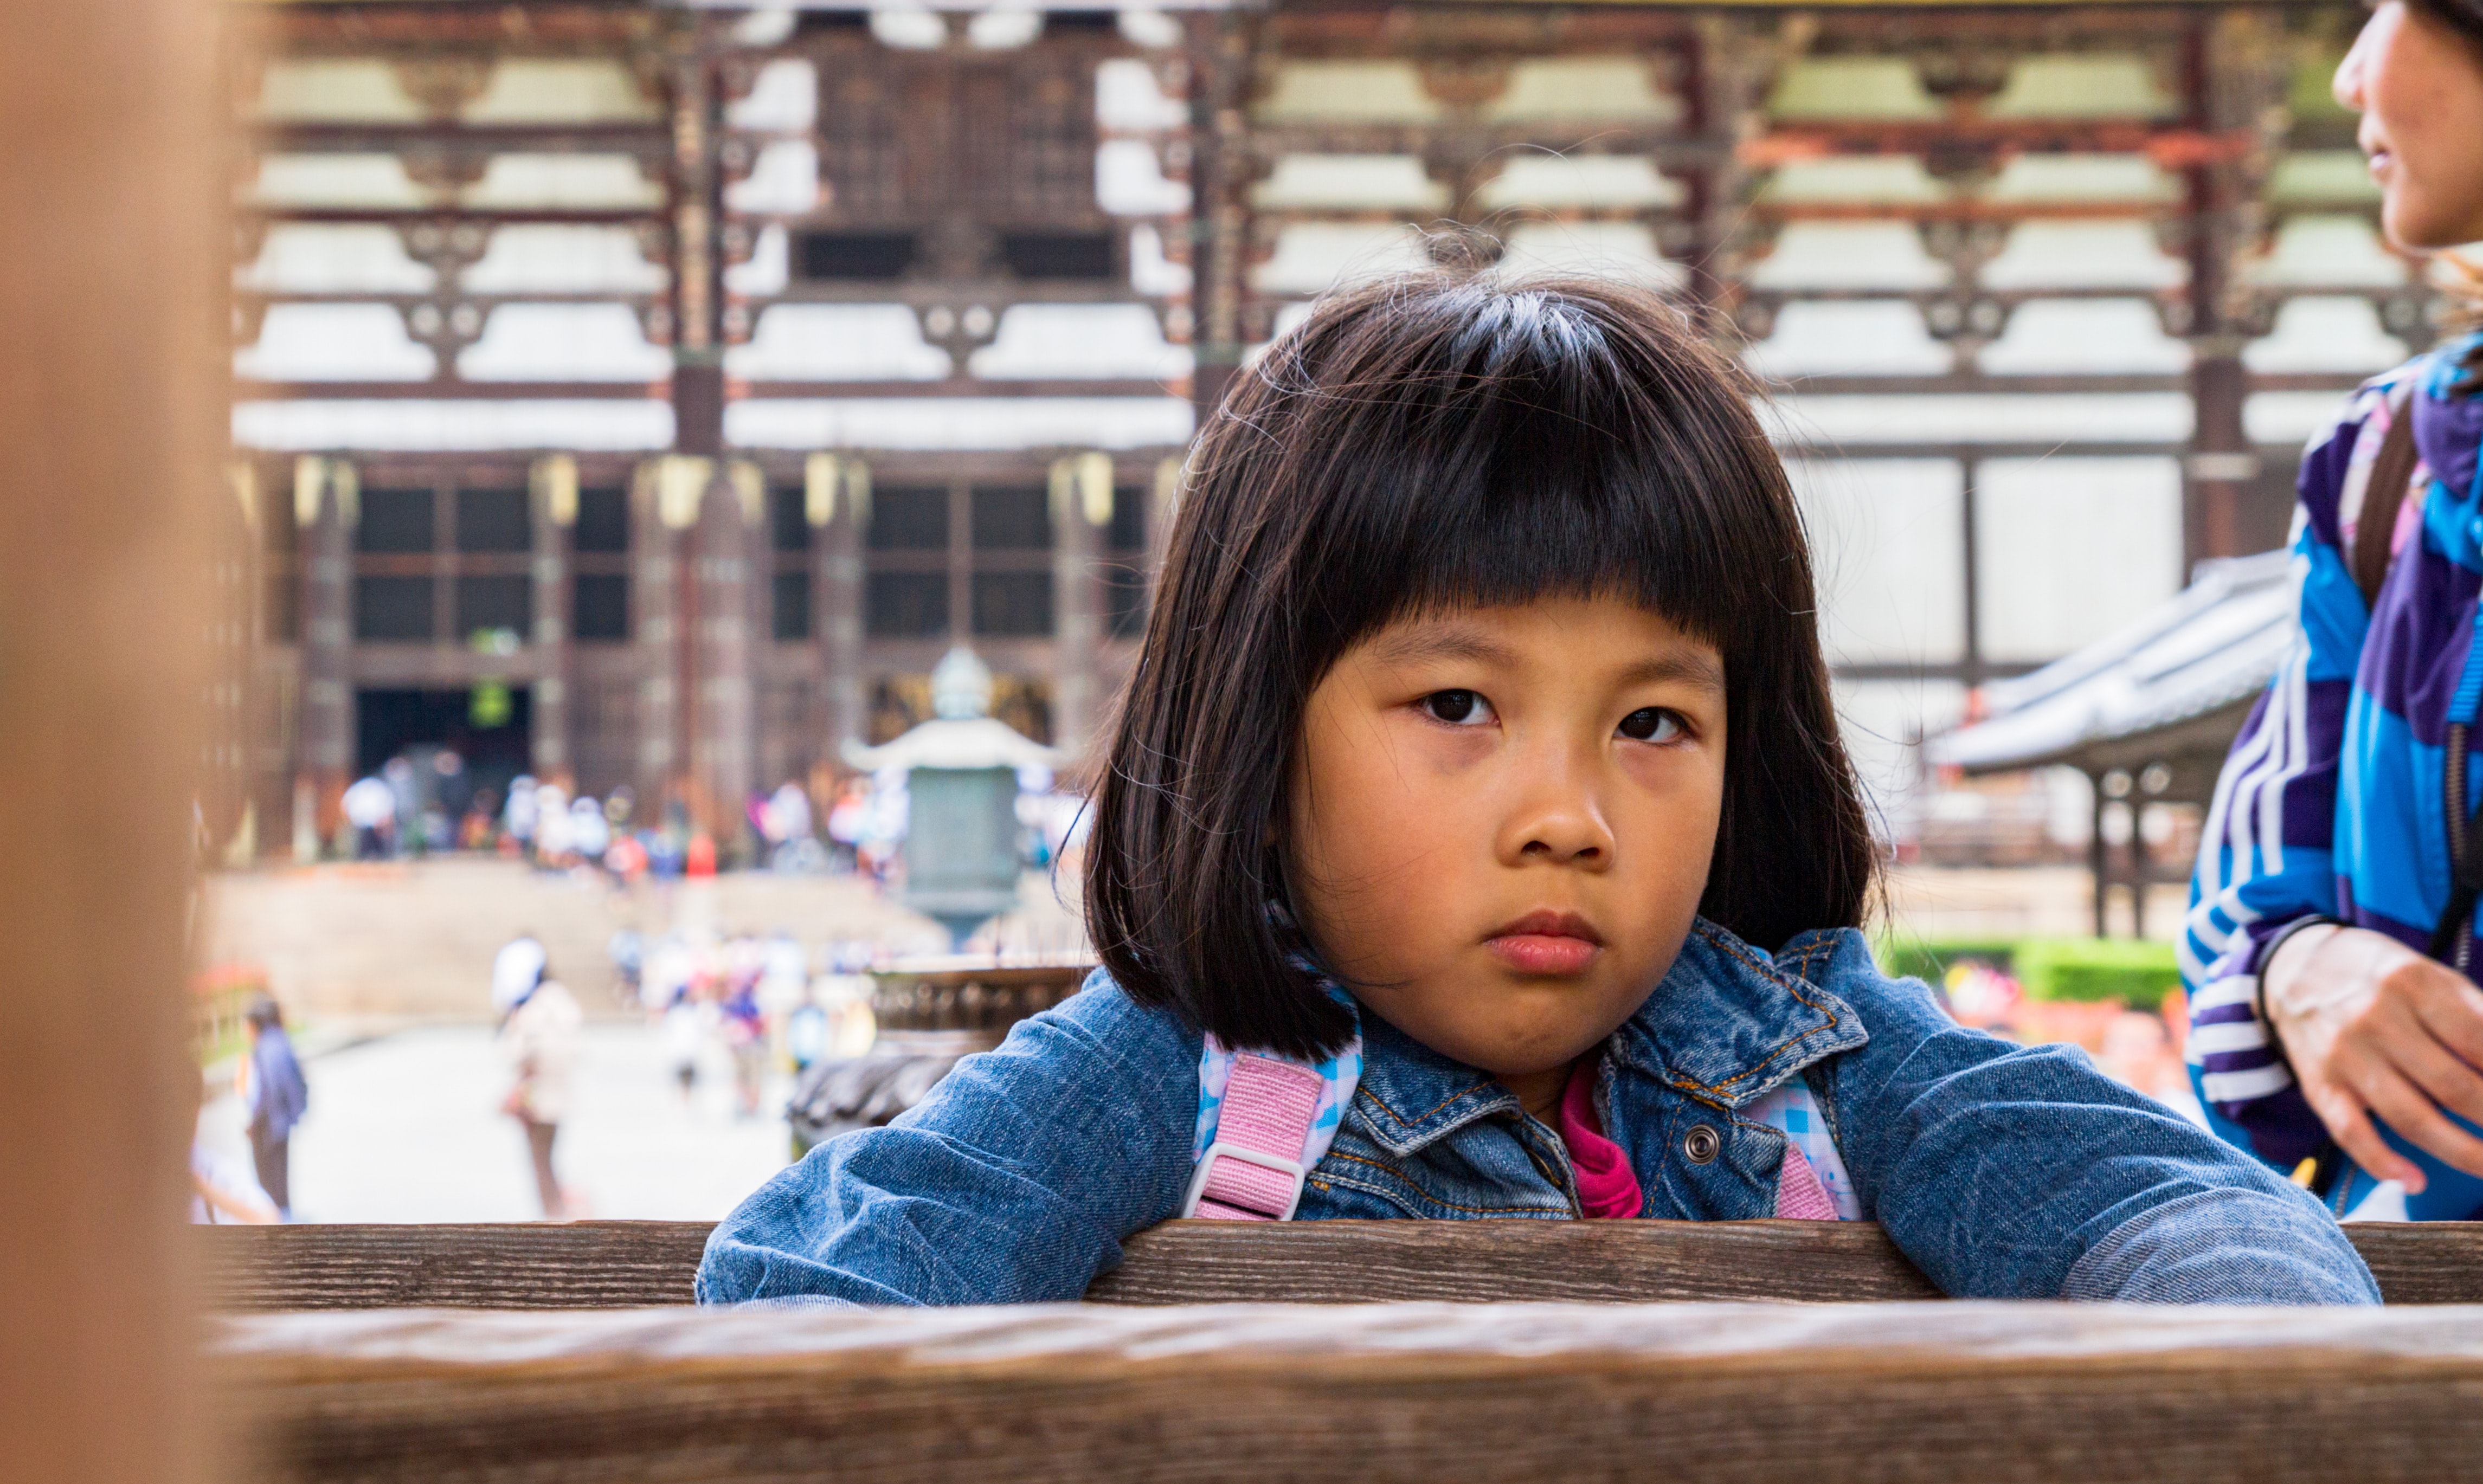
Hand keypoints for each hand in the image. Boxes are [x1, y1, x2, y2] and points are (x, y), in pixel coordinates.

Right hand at [2263, 924, 2482, 1190]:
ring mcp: (2345, 1055)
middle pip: (2454, 1086)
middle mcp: (2377, 1019)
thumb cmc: (2382, 978)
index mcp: (2414, 984)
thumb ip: (2475, 1016)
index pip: (2479, 1042)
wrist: (2296, 968)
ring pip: (2411, 1118)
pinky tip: (2414, 1181)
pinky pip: (2350, 1132)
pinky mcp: (2320, 1084)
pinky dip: (2381, 1162)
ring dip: (2462, 1153)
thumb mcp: (2433, 975)